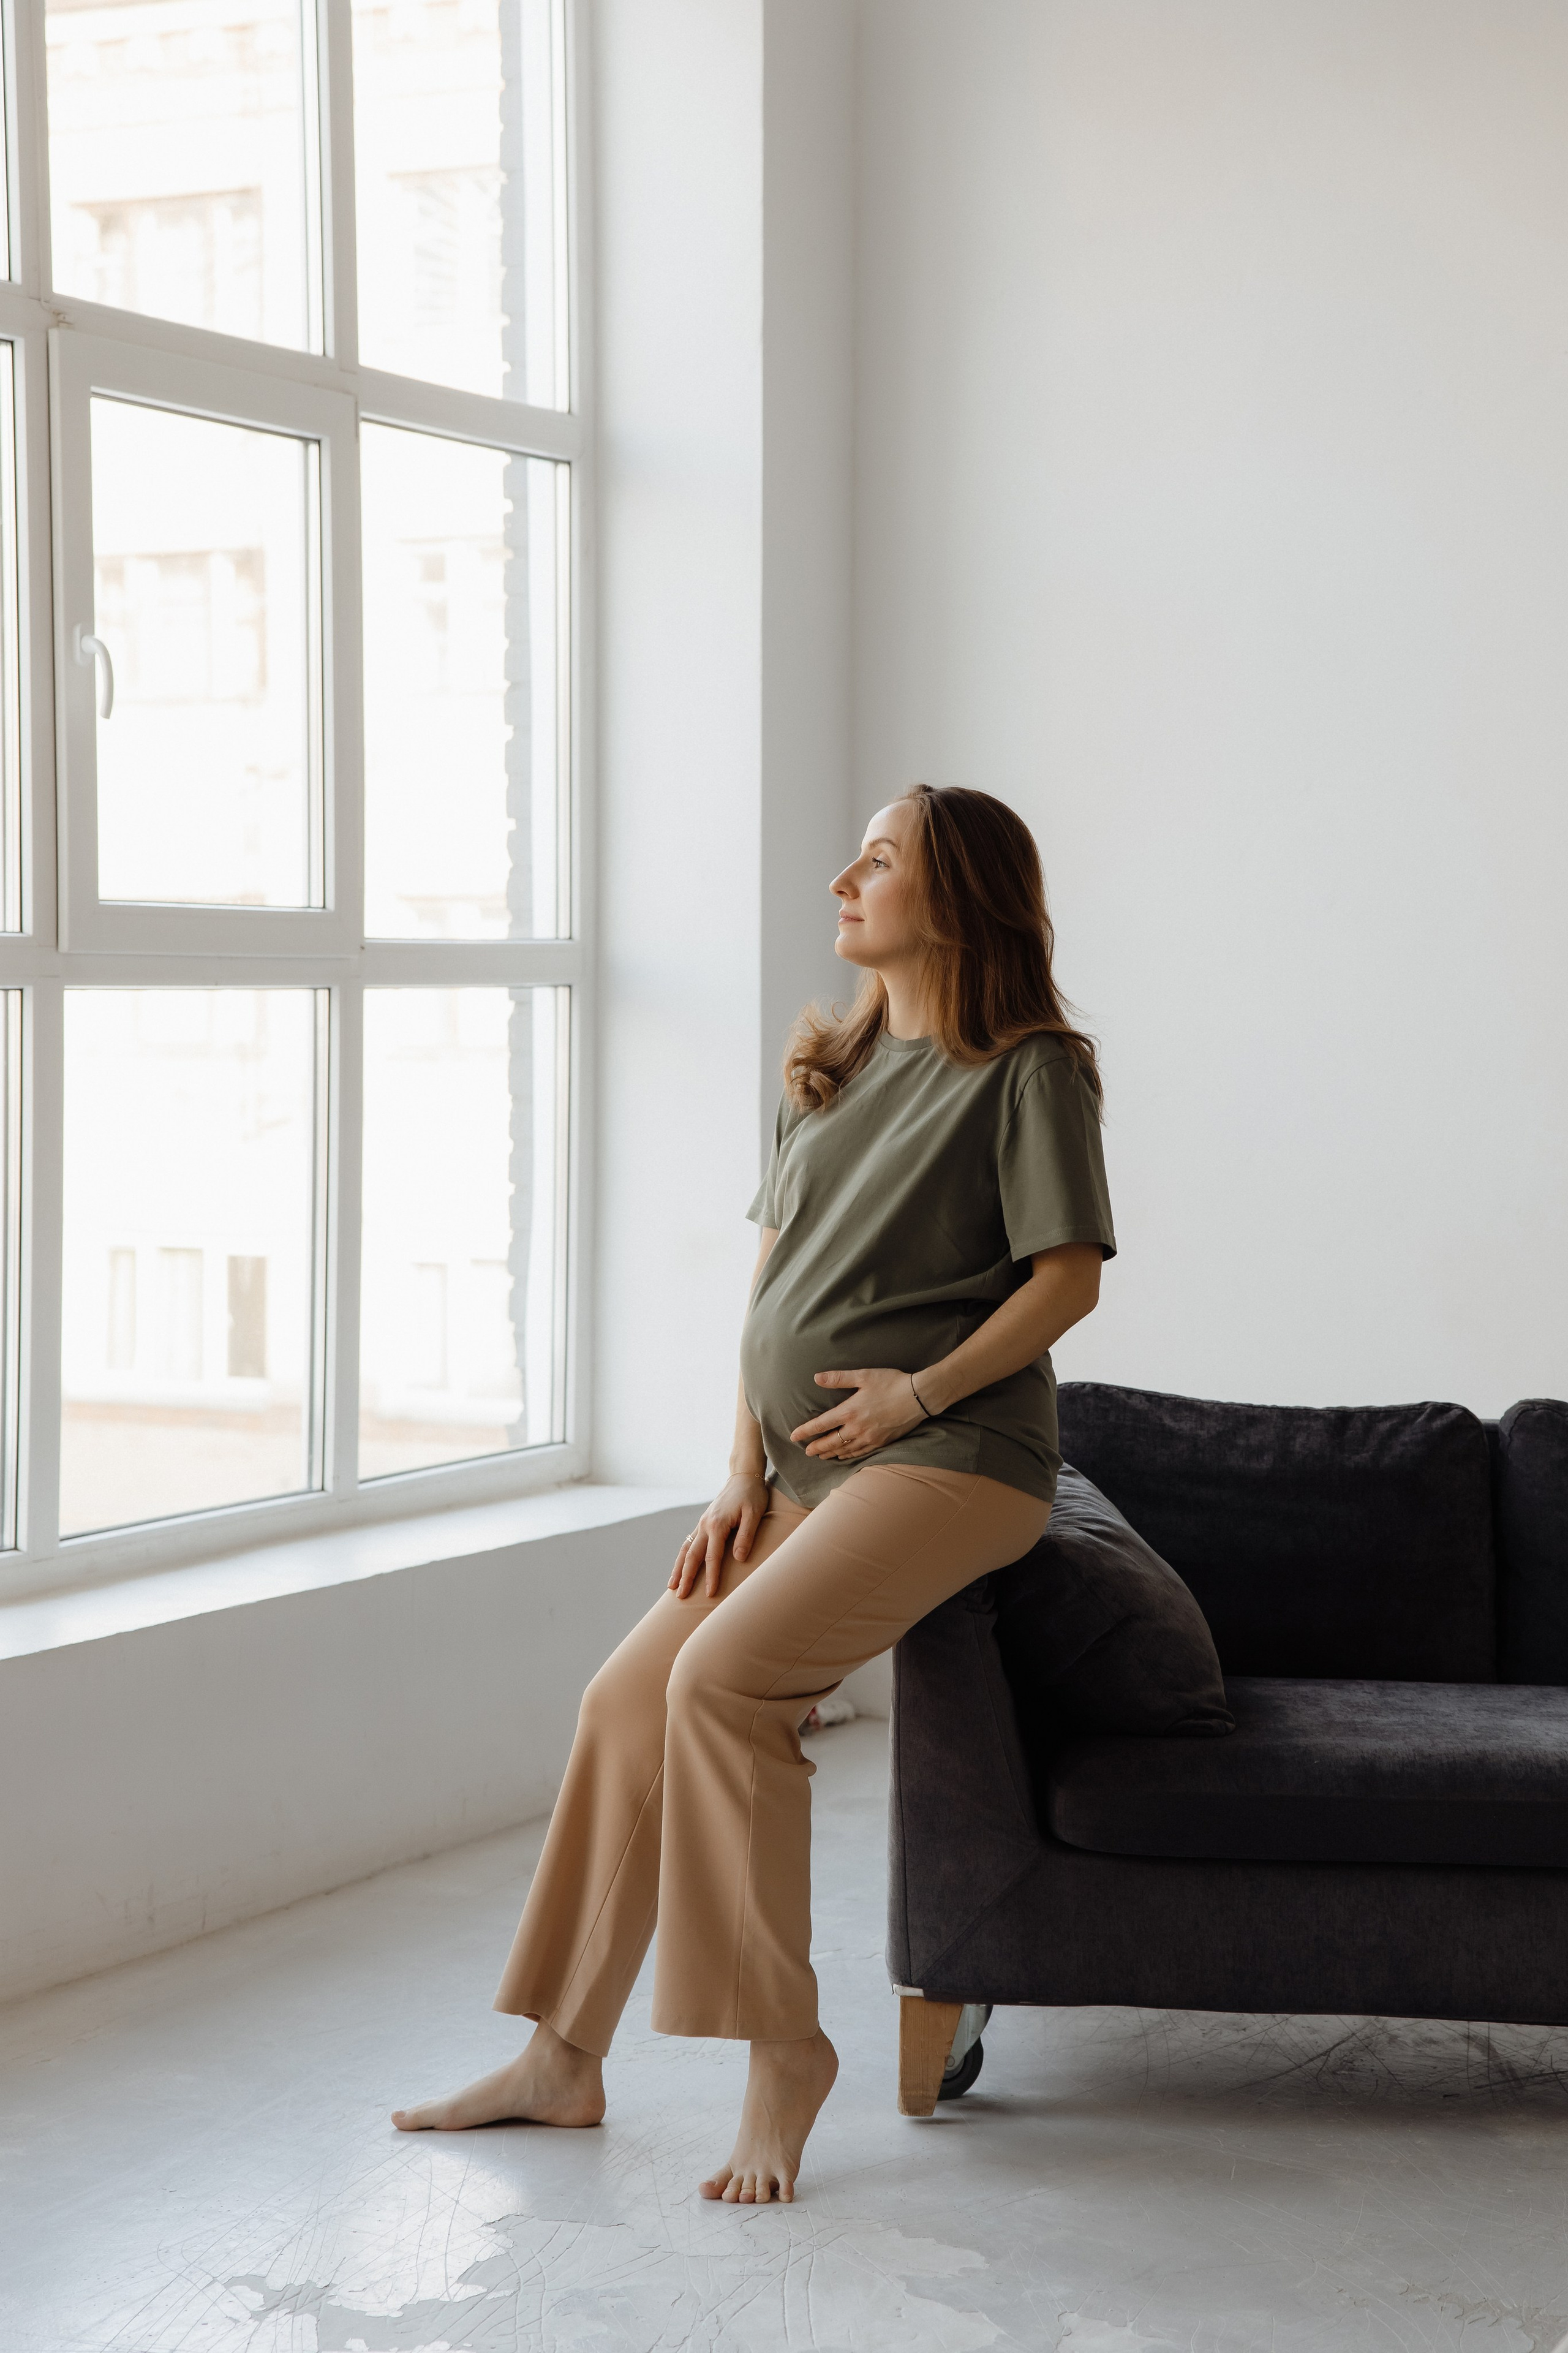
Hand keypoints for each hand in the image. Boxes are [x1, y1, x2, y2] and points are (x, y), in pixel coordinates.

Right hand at [670, 1473, 770, 1600]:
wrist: (743, 1477)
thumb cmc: (752, 1495)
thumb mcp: (754, 1514)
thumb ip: (746, 1536)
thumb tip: (738, 1559)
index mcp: (717, 1525)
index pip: (712, 1557)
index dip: (712, 1577)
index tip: (709, 1594)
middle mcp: (705, 1525)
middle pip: (692, 1556)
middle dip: (686, 1577)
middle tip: (680, 1596)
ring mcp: (702, 1523)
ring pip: (686, 1549)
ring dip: (678, 1568)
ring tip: (671, 1587)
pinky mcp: (704, 1523)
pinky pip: (689, 1542)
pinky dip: (682, 1557)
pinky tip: (680, 1567)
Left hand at [790, 1368, 928, 1463]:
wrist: (918, 1397)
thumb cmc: (891, 1382)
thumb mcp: (863, 1376)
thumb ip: (838, 1378)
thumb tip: (817, 1378)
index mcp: (849, 1411)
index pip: (820, 1425)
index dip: (805, 1431)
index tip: (793, 1437)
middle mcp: (857, 1428)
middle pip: (830, 1442)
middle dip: (817, 1448)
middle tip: (807, 1452)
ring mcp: (869, 1438)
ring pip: (844, 1450)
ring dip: (831, 1453)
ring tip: (822, 1456)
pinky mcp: (881, 1442)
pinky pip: (860, 1452)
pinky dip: (849, 1455)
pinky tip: (845, 1455)